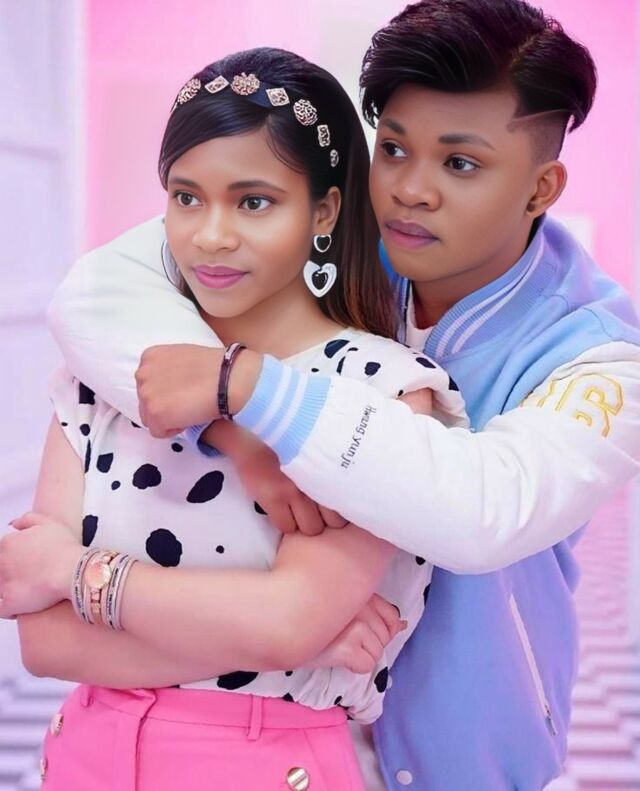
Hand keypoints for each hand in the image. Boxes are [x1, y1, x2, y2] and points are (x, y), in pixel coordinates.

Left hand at [0, 512, 83, 617]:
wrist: (74, 571)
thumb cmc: (64, 546)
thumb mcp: (48, 522)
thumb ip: (26, 519)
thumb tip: (12, 525)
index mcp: (6, 544)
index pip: (0, 553)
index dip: (10, 559)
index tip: (23, 563)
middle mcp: (1, 563)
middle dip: (8, 573)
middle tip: (27, 576)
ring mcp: (3, 584)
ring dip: (7, 590)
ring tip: (25, 591)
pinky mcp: (10, 603)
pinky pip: (1, 610)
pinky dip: (9, 610)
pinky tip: (20, 607)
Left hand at [136, 344, 261, 437]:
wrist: (227, 378)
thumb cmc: (215, 367)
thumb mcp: (183, 357)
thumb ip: (170, 369)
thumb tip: (171, 387)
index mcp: (149, 357)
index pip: (149, 384)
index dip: (167, 393)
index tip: (184, 392)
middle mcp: (142, 374)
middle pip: (146, 402)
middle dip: (165, 406)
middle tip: (188, 403)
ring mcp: (146, 395)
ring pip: (150, 418)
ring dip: (169, 418)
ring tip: (190, 409)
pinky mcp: (155, 414)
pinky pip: (159, 431)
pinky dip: (174, 429)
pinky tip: (190, 417)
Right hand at [202, 422, 347, 535]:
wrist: (253, 426)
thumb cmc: (287, 431)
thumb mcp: (316, 445)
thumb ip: (330, 461)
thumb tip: (349, 473)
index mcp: (328, 468)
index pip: (346, 502)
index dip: (338, 505)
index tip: (330, 500)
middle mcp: (317, 481)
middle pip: (334, 521)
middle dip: (325, 517)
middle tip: (315, 508)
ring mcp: (295, 491)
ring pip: (312, 528)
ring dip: (306, 522)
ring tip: (299, 512)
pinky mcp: (273, 498)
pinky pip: (287, 527)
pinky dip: (286, 523)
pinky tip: (282, 512)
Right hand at [307, 594, 406, 673]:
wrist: (281, 627)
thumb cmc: (313, 619)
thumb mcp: (348, 611)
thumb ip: (377, 615)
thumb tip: (403, 625)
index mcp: (362, 592)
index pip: (392, 616)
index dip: (382, 630)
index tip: (360, 632)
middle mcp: (361, 605)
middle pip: (385, 638)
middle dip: (368, 644)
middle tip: (342, 639)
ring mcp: (356, 625)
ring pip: (377, 653)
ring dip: (360, 655)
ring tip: (337, 646)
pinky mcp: (348, 646)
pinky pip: (367, 665)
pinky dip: (354, 666)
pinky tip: (337, 657)